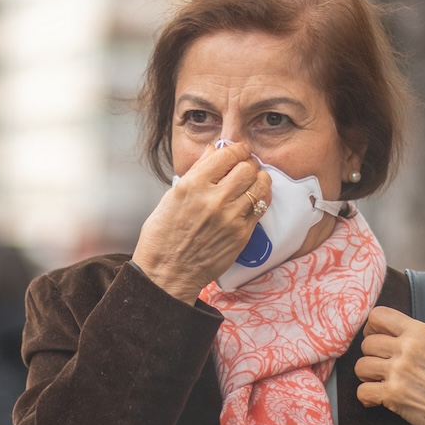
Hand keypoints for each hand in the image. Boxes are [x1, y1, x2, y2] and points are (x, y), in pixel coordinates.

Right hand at [132, 143, 273, 300]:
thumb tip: (214, 153)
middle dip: (247, 164)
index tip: (237, 152)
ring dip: (257, 180)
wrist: (168, 274)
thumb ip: (196, 173)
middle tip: (244, 168)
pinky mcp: (242, 234)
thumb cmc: (162, 238)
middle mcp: (213, 199)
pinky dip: (260, 198)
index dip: (236, 150)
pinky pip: (262, 206)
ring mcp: (230, 217)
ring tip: (250, 183)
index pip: (227, 154)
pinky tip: (251, 200)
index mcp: (191, 186)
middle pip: (247, 167)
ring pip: (260, 184)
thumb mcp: (170, 198)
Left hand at [354, 306, 424, 424]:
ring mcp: (399, 372)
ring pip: (360, 367)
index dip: (373, 328)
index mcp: (422, 333)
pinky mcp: (393, 395)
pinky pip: (362, 392)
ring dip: (367, 378)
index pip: (379, 316)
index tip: (377, 338)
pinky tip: (377, 401)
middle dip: (371, 357)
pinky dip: (366, 398)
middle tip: (381, 368)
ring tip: (379, 384)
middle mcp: (408, 348)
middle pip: (366, 343)